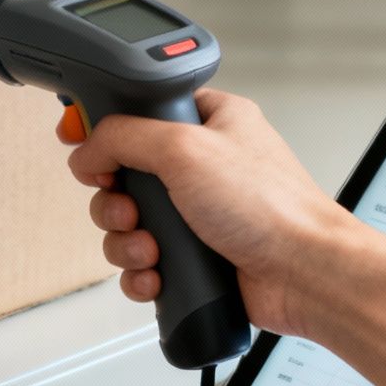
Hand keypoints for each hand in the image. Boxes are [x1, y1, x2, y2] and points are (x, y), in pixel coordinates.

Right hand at [59, 89, 354, 335]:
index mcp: (210, 120)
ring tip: (151, 249)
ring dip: (126, 241)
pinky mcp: (195, 257)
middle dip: (115, 198)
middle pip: (124, 172)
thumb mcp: (185, 149)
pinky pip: (144, 262)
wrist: (305, 274)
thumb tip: (87, 146)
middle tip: (130, 208)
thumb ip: (124, 136)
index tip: (80, 140)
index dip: (106, 125)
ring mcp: (198, 214)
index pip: (140, 110)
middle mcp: (203, 166)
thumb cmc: (272, 207)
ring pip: (129, 223)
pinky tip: (157, 275)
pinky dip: (141, 272)